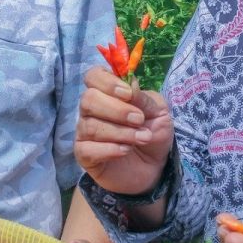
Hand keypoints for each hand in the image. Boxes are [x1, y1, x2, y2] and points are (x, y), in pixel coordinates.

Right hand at [74, 67, 173, 195]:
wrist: (154, 167)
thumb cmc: (153, 132)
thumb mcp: (158, 113)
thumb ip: (144, 99)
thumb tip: (131, 85)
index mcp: (107, 92)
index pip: (93, 76)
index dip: (107, 82)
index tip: (128, 94)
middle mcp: (91, 110)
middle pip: (88, 99)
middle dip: (116, 110)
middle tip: (139, 120)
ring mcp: (85, 132)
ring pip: (90, 125)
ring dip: (120, 132)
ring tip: (142, 138)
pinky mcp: (84, 154)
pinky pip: (87, 148)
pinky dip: (109, 149)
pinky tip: (125, 150)